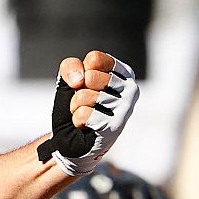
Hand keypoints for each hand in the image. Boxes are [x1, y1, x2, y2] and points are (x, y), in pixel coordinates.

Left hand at [36, 51, 138, 175]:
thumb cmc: (75, 108)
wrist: (69, 139)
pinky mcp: (115, 126)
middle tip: (83, 103)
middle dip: (77, 91)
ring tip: (84, 114)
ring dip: (76, 107)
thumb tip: (80, 80)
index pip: (95, 59)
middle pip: (90, 76)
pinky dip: (77, 120)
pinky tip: (85, 126)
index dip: (80, 72)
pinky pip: (83, 114)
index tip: (83, 84)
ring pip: (85, 95)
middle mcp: (130, 88)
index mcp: (123, 74)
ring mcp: (125, 108)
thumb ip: (70, 67)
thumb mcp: (68, 81)